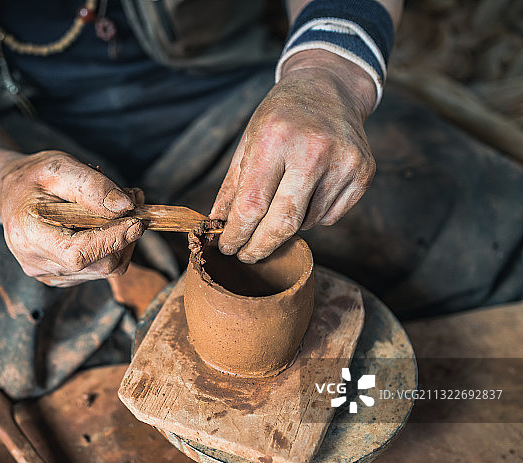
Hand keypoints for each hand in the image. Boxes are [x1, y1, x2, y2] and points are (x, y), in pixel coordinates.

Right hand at [0, 151, 144, 286]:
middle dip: (124, 237)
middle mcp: (35, 262)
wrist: (13, 192)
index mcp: (28, 235)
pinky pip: (98, 269)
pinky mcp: (60, 277)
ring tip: (120, 207)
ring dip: (122, 241)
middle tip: (133, 200)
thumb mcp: (58, 167)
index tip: (137, 220)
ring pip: (103, 269)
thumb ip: (92, 185)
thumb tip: (125, 207)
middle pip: (99, 265)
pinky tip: (107, 223)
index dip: (113, 240)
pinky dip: (111, 247)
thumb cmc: (33, 177)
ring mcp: (48, 274)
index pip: (79, 254)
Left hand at [210, 50, 376, 262]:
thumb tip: (218, 227)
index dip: (236, 234)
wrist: (330, 87)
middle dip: (260, 247)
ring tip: (282, 200)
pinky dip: (312, 217)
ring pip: (307, 223)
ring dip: (287, 226)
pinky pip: (329, 217)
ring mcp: (344, 162)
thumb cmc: (282, 116)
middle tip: (247, 255)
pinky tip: (309, 191)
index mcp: (275, 138)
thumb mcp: (248, 141)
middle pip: (283, 223)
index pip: (252, 204)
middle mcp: (313, 150)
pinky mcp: (364, 173)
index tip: (227, 247)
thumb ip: (232, 187)